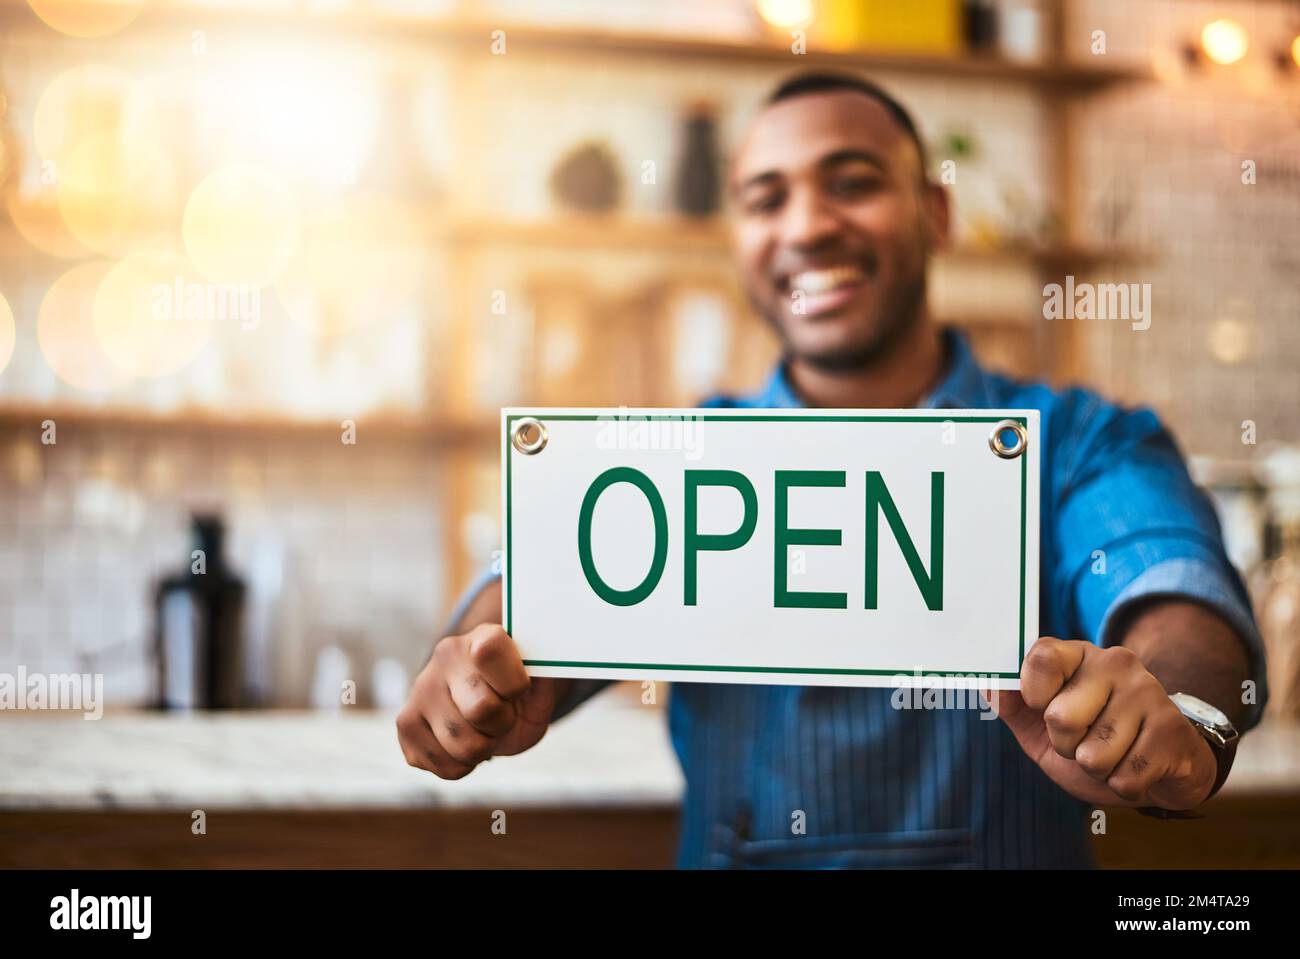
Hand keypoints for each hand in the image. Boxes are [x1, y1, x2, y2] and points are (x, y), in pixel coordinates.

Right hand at [396, 623, 568, 779]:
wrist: (482, 703)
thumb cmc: (514, 695)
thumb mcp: (538, 689)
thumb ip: (543, 685)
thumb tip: (539, 678)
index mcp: (482, 638)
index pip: (490, 652)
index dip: (514, 684)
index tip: (518, 690)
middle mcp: (445, 658)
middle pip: (481, 710)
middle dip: (502, 724)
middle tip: (502, 716)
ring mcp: (420, 690)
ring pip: (463, 745)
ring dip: (484, 749)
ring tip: (482, 730)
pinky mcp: (406, 725)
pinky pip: (444, 766)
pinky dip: (463, 766)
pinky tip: (462, 744)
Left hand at [994, 636, 1216, 809]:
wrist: (1162, 767)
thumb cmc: (1094, 742)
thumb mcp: (1043, 727)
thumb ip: (1013, 706)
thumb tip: (984, 682)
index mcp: (1079, 654)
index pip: (1041, 657)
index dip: (1034, 694)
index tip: (1044, 707)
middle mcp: (1115, 663)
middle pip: (1060, 717)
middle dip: (1065, 745)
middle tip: (1085, 741)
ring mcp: (1147, 693)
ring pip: (1093, 755)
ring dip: (1097, 769)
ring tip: (1114, 754)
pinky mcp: (1171, 729)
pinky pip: (1124, 778)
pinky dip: (1124, 785)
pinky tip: (1138, 768)